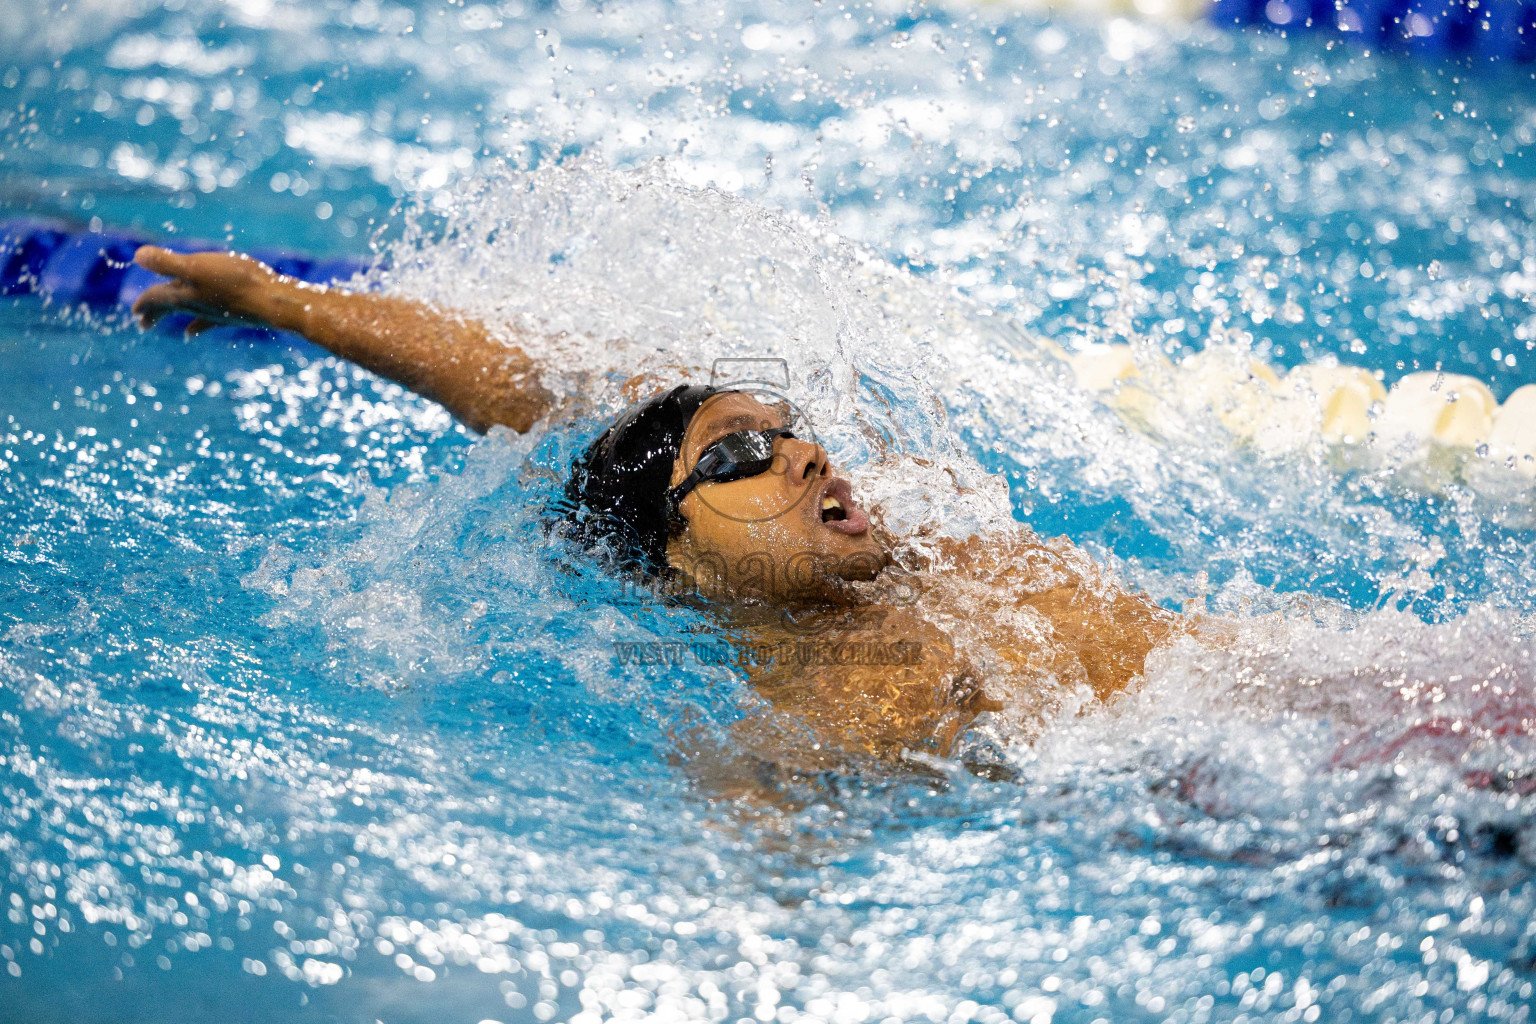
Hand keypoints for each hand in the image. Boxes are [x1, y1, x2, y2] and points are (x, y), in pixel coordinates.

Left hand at [131, 247, 287, 335]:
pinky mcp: (232, 315)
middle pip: (170, 309)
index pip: (156, 298)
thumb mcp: (198, 266)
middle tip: (143, 323)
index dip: (144, 302)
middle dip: (155, 314)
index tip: (134, 311)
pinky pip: (210, 321)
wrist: (272, 303)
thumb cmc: (237, 282)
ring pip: (189, 315)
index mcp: (183, 295)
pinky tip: (194, 332)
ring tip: (172, 327)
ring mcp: (214, 312)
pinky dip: (199, 326)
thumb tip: (137, 256)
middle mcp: (196, 306)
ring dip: (177, 318)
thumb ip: (166, 262)